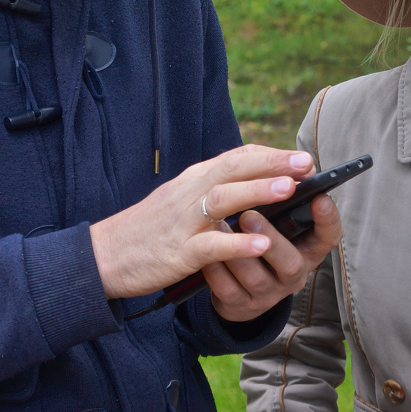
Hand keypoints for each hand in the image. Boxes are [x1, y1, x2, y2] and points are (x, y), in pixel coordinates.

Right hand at [89, 144, 313, 299]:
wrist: (104, 255)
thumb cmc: (148, 229)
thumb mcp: (180, 200)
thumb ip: (213, 190)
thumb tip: (253, 183)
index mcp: (192, 180)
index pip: (235, 158)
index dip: (269, 156)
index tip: (299, 158)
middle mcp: (189, 194)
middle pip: (232, 169)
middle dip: (271, 164)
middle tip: (306, 163)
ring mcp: (182, 222)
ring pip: (222, 199)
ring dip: (257, 192)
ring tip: (289, 190)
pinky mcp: (177, 253)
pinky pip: (210, 246)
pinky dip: (236, 243)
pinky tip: (260, 244)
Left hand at [203, 190, 341, 322]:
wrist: (236, 282)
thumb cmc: (260, 237)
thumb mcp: (277, 219)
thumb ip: (279, 195)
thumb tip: (286, 160)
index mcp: (307, 248)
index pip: (329, 236)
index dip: (328, 219)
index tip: (318, 197)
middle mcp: (292, 273)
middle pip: (291, 262)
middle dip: (271, 239)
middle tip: (249, 216)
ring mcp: (267, 293)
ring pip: (256, 279)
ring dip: (237, 254)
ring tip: (220, 227)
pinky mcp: (240, 305)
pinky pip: (228, 291)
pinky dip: (217, 271)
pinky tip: (207, 254)